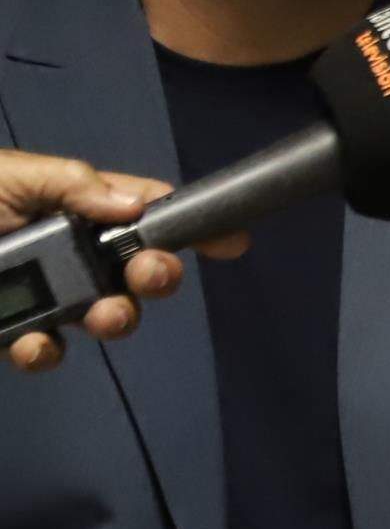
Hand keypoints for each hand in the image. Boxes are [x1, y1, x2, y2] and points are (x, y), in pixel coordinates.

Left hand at [0, 152, 239, 371]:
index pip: (146, 216)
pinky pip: (48, 353)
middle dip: (160, 276)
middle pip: (140, 272)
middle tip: (147, 274)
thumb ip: (72, 183)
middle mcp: (74, 257)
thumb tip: (130, 204)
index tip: (230, 242)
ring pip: (109, 317)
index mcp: (76, 212)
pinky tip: (32, 342)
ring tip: (101, 316)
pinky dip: (46, 353)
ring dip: (118, 319)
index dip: (194, 227)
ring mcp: (51, 299)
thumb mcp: (14, 175)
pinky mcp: (18, 334)